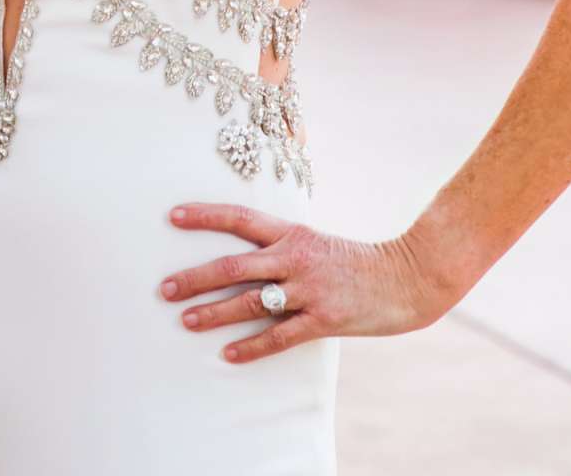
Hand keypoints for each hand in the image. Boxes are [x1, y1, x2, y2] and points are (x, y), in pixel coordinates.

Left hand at [159, 201, 455, 363]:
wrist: (406, 278)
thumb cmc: (353, 261)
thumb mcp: (315, 241)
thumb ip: (280, 245)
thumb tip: (240, 253)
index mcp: (291, 233)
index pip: (239, 217)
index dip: (204, 216)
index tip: (171, 216)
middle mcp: (295, 257)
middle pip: (233, 265)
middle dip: (195, 277)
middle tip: (163, 289)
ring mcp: (309, 289)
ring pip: (250, 302)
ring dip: (214, 313)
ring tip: (185, 321)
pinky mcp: (323, 319)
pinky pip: (278, 336)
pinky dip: (250, 347)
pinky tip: (227, 354)